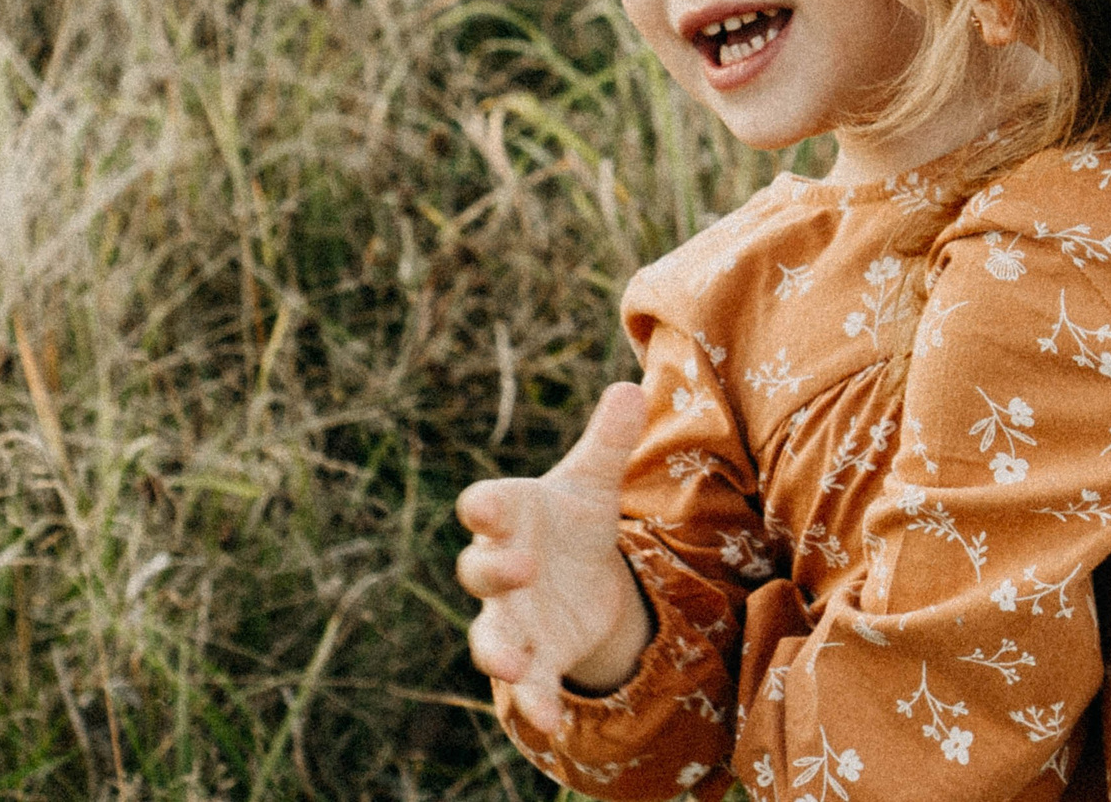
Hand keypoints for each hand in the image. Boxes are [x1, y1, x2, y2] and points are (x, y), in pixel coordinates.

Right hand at [455, 382, 653, 735]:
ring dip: (497, 652)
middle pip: (478, 570)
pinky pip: (529, 682)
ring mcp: (513, 616)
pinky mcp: (536, 655)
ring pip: (491, 636)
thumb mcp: (593, 483)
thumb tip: (632, 387)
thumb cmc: (573, 520)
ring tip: (511, 666)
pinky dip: (538, 702)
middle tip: (520, 567)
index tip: (482, 506)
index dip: (484, 507)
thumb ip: (609, 442)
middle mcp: (501, 567)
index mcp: (512, 516)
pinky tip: (554, 723)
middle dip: (493, 570)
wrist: (578, 577)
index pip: (486, 506)